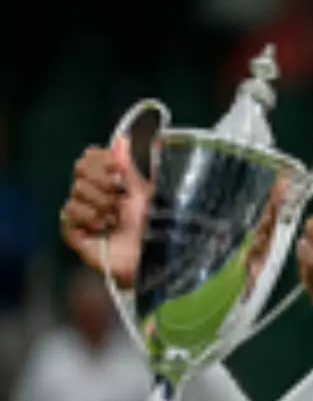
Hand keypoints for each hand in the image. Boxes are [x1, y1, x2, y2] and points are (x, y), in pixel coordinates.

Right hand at [59, 137, 150, 287]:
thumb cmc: (156, 229)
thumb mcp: (146, 194)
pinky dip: (89, 216)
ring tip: (116, 219)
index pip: (90, 156)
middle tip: (120, 196)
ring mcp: (82, 213)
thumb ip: (131, 168)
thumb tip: (122, 140)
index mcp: (111, 182)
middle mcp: (94, 195)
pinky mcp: (74, 232)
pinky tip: (104, 227)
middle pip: (80, 168)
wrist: (155, 260)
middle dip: (103, 180)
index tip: (119, 169)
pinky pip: (68, 211)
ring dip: (102, 203)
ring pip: (76, 189)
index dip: (102, 159)